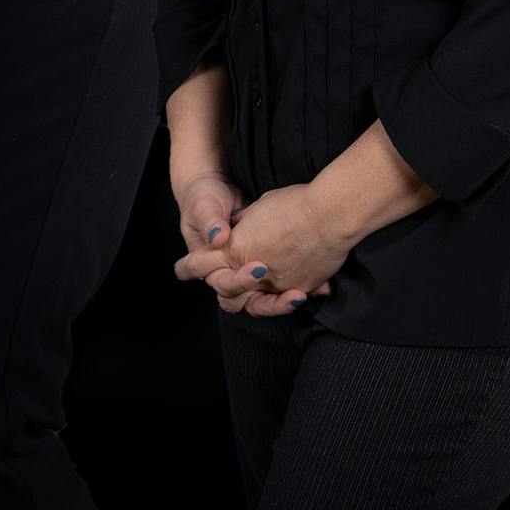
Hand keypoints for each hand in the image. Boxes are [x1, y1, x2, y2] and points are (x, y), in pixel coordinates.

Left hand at [176, 179, 351, 316]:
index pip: (200, 264)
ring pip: (255, 305)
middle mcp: (249, 271)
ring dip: (256, 301)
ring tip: (261, 292)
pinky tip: (294, 292)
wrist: (328, 213)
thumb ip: (241, 227)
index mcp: (232, 249)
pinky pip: (287, 300)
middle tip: (229, 283)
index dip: (188, 267)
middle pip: (225, 292)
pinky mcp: (300, 289)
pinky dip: (287, 297)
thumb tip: (235, 231)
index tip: (181, 269)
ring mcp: (275, 284)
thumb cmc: (291, 205)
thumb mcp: (255, 211)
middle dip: (224, 289)